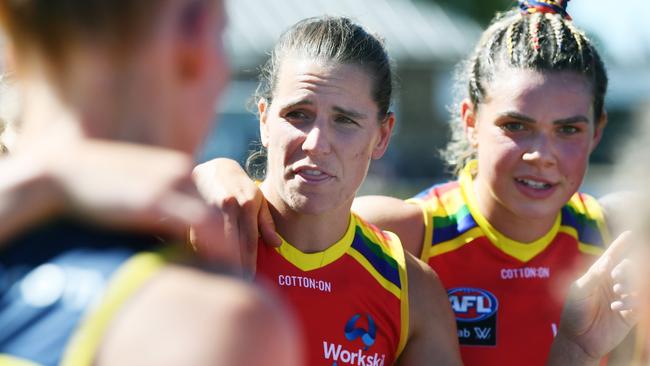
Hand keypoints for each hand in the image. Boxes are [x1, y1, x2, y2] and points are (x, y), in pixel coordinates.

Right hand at [39, 140, 240, 264]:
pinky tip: (224, 264)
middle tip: (249, 272)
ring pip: (222, 217)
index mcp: (181, 170)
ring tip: (240, 275)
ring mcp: (172, 182)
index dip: (236, 231)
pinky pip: (202, 224)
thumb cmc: (98, 192)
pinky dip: (217, 245)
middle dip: (243, 242)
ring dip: (234, 248)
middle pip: (231, 208)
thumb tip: (179, 237)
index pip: (222, 202)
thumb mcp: (140, 196)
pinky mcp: (158, 197)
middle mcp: (184, 172)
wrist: (62, 175)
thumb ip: (164, 209)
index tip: (243, 258)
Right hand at [192, 158, 279, 273]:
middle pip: (232, 243)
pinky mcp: (193, 209)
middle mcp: (229, 205)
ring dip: (216, 261)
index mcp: (247, 205)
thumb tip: (277, 245)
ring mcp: (209, 206)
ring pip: (212, 241)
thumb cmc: (241, 187)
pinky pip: (196, 235)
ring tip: (221, 279)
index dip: (249, 261)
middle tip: (237, 286)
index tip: (250, 279)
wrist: (215, 167)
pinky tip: (204, 264)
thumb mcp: (258, 200)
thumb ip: (266, 223)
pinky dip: (200, 251)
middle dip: (234, 266)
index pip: (249, 240)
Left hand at [548, 231, 639, 364]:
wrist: (578, 339)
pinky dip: (632, 302)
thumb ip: (593, 277)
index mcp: (599, 276)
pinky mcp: (630, 313)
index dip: (621, 246)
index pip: (612, 257)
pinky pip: (640, 303)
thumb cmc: (574, 312)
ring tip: (617, 294)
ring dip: (631, 286)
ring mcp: (622, 298)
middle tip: (617, 279)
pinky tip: (618, 307)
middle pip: (629, 268)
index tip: (630, 234)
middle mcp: (613, 284)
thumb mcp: (579, 292)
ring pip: (638, 284)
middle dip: (628, 270)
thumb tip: (608, 265)